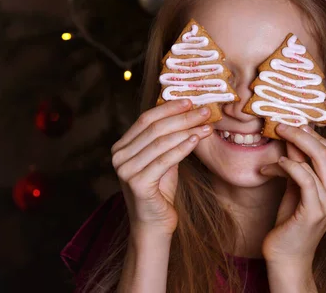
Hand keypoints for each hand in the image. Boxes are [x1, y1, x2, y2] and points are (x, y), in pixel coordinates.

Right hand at [111, 99, 212, 235]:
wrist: (154, 225)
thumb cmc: (160, 191)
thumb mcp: (162, 159)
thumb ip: (167, 139)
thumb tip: (187, 111)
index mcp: (121, 147)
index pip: (146, 119)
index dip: (168, 108)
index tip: (191, 100)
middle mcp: (118, 157)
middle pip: (154, 128)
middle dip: (182, 117)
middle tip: (205, 111)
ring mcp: (125, 170)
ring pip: (160, 142)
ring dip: (187, 131)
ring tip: (207, 126)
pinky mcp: (137, 184)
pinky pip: (164, 160)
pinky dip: (182, 148)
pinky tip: (196, 140)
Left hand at [260, 123, 325, 270]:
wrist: (287, 255)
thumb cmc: (290, 220)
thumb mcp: (296, 186)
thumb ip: (298, 163)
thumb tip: (291, 134)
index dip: (315, 135)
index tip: (294, 122)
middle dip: (304, 134)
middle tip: (281, 124)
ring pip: (318, 161)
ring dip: (293, 145)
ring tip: (275, 138)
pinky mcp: (315, 211)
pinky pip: (304, 178)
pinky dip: (289, 165)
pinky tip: (274, 164)